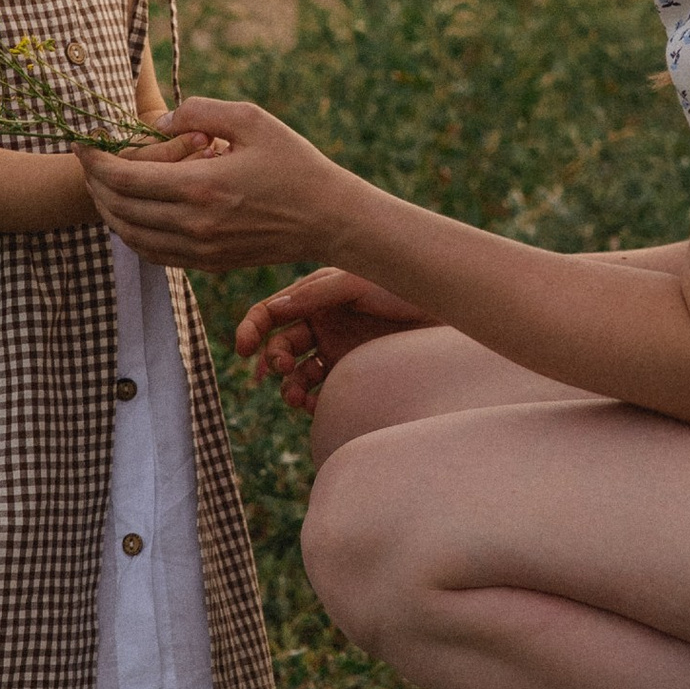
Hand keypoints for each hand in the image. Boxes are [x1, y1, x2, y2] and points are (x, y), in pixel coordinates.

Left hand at [83, 95, 343, 272]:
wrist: (328, 219)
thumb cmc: (294, 163)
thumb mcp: (252, 119)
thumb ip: (200, 110)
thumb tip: (161, 121)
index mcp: (200, 185)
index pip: (124, 178)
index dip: (93, 160)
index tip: (81, 142)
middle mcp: (194, 224)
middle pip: (118, 209)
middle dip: (93, 184)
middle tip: (87, 161)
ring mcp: (200, 250)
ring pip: (130, 236)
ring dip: (108, 211)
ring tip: (102, 186)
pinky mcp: (208, 263)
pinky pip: (152, 253)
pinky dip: (131, 234)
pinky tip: (130, 213)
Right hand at [235, 267, 433, 411]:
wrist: (446, 312)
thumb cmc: (404, 286)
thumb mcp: (356, 282)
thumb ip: (315, 295)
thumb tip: (273, 310)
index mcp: (314, 296)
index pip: (271, 313)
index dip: (251, 329)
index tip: (242, 349)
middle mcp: (321, 323)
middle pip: (279, 346)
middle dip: (272, 359)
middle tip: (279, 369)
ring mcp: (336, 350)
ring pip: (297, 374)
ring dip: (289, 386)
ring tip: (296, 397)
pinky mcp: (353, 374)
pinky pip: (322, 393)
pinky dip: (312, 402)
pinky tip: (315, 406)